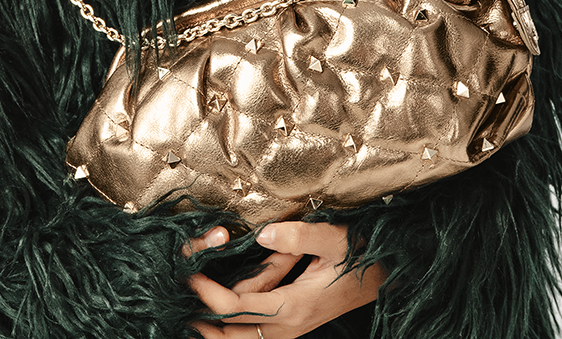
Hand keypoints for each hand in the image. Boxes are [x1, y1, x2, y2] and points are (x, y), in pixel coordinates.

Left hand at [184, 221, 385, 337]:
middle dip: (203, 319)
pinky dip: (232, 329)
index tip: (189, 277)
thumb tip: (263, 232)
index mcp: (294, 306)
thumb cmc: (360, 253)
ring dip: (215, 331)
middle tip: (176, 303)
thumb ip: (299, 236)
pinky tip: (217, 321)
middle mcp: (288, 326)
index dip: (209, 295)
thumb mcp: (333, 239)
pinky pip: (253, 334)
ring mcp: (290, 329)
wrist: (385, 275)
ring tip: (189, 317)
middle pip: (233, 333)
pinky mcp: (293, 324)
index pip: (238, 307)